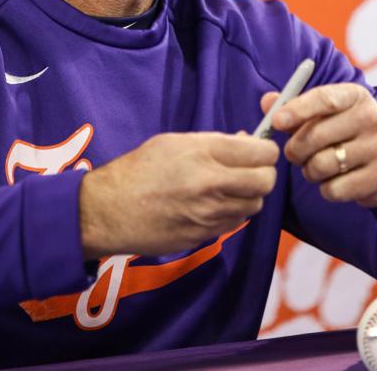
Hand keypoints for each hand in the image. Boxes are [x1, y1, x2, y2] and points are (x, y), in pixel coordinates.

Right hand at [79, 132, 278, 259]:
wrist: (111, 210)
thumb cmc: (140, 169)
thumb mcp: (175, 142)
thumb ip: (215, 142)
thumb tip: (246, 142)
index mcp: (204, 153)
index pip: (262, 152)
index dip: (265, 150)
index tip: (260, 150)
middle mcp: (212, 184)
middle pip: (266, 181)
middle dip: (264, 173)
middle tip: (251, 170)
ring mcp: (210, 214)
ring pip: (254, 205)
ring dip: (249, 195)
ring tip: (230, 187)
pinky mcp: (205, 235)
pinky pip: (235, 222)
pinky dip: (233, 212)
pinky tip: (215, 204)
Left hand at [261, 83, 376, 216]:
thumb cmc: (349, 132)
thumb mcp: (329, 113)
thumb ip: (296, 107)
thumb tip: (267, 102)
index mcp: (355, 96)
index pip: (324, 99)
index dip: (297, 110)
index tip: (276, 122)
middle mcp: (371, 118)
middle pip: (315, 136)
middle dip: (295, 149)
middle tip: (294, 154)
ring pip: (322, 165)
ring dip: (310, 171)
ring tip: (316, 167)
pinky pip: (335, 189)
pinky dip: (326, 189)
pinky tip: (335, 181)